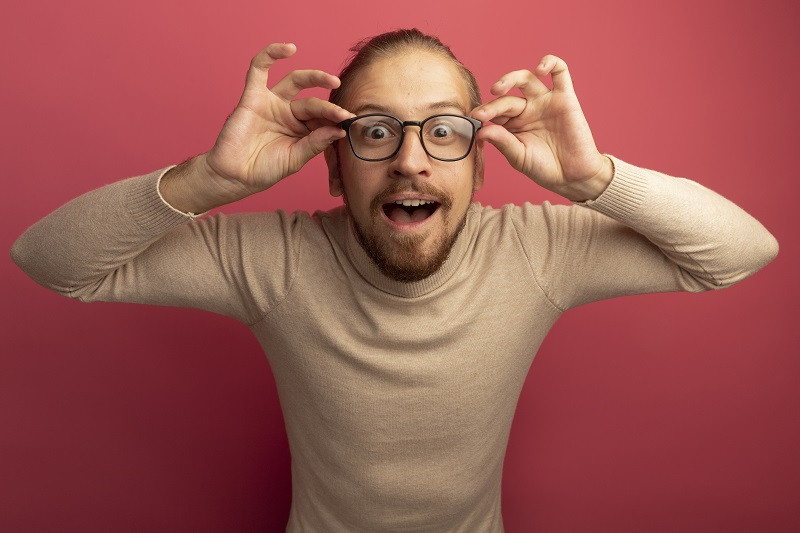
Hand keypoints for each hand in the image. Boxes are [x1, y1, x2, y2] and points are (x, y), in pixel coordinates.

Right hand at [205, 43, 354, 196]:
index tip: (350, 123)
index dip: (335, 119)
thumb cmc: (264, 170)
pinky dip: (272, 54)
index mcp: (301, 130)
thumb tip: (339, 130)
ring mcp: (272, 103)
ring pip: (295, 81)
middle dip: (328, 108)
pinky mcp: (253, 95)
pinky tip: (289, 49)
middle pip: (313, 103)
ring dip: (315, 77)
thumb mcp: (295, 159)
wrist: (235, 175)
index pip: (322, 118)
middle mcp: (288, 113)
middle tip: (343, 114)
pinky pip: (260, 68)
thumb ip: (315, 143)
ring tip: (332, 80)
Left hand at [471, 55, 612, 200]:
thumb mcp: (519, 157)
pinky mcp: (565, 98)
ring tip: (498, 89)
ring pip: (526, 79)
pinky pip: (559, 72)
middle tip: (482, 115)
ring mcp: (545, 102)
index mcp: (512, 124)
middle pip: (506, 98)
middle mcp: (527, 109)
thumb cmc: (544, 168)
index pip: (494, 112)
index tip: (473, 122)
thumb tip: (481, 131)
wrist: (573, 175)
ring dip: (510, 78)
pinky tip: (540, 69)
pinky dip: (550, 63)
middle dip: (493, 106)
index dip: (483, 114)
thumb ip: (502, 142)